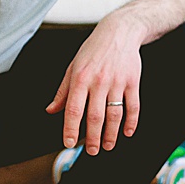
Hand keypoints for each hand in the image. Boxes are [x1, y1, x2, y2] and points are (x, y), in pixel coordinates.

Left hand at [48, 14, 143, 153]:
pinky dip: (131, 122)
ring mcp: (118, 82)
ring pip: (114, 115)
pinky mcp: (133, 82)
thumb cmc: (94, 49)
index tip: (69, 144)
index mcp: (80, 78)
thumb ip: (63, 91)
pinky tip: (127, 132)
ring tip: (108, 146)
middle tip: (92, 151)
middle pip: (95, 117)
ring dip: (111, 134)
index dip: (71, 129)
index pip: (74, 109)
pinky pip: (133, 106)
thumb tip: (51, 110)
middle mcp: (99, 81)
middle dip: (93, 138)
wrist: (120, 32)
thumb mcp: (73, 66)